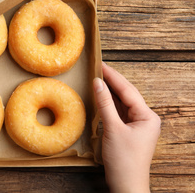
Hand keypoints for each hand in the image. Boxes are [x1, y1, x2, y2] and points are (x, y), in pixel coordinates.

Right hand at [93, 62, 160, 192]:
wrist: (126, 185)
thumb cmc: (124, 161)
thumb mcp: (112, 129)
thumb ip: (105, 104)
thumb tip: (98, 83)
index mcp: (148, 116)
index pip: (127, 91)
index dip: (113, 77)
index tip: (100, 65)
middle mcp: (145, 118)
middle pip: (126, 94)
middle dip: (112, 81)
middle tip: (98, 67)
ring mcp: (137, 125)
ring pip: (122, 103)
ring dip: (110, 92)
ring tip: (98, 78)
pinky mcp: (128, 131)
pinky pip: (118, 112)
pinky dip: (108, 104)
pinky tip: (100, 96)